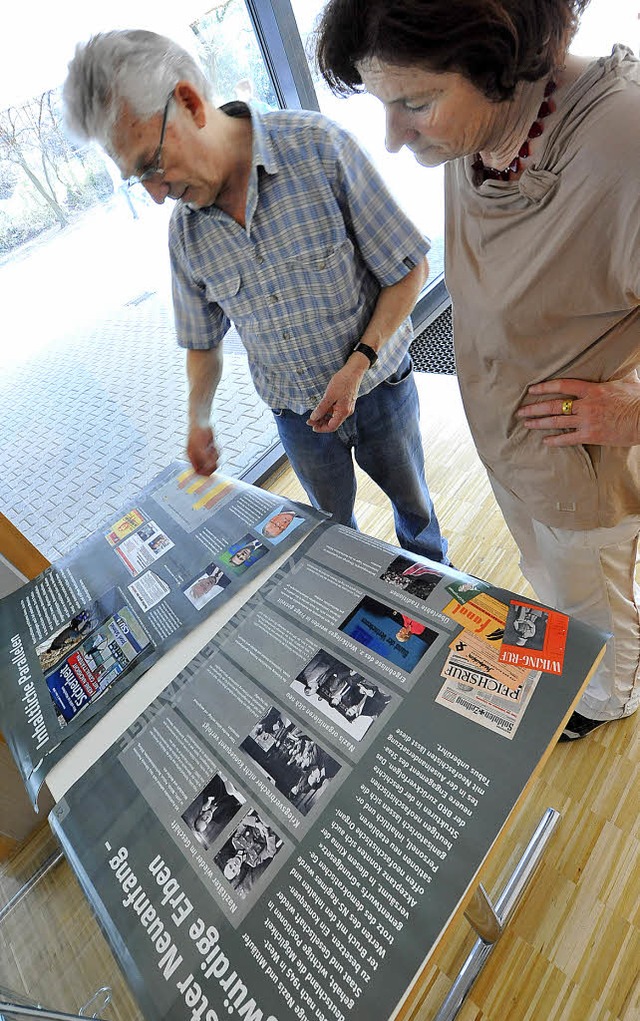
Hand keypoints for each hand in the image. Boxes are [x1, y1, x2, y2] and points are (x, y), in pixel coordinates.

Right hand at [187, 425, 218, 474]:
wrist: (201, 421)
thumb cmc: (198, 433)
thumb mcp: (199, 446)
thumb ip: (202, 458)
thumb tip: (206, 467)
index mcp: (191, 458)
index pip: (198, 472)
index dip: (205, 471)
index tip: (210, 465)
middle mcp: (197, 458)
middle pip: (207, 470)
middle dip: (212, 464)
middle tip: (213, 455)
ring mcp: (204, 454)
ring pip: (214, 462)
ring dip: (215, 455)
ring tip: (212, 446)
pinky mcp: (210, 450)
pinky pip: (217, 455)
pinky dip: (217, 451)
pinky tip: (213, 443)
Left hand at [306, 364, 363, 432]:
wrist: (354, 371)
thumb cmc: (343, 381)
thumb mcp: (329, 395)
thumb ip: (322, 408)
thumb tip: (314, 418)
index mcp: (343, 412)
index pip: (332, 427)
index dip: (321, 428)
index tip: (312, 426)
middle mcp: (346, 412)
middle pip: (332, 423)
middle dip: (321, 423)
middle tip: (309, 420)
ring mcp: (346, 407)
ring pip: (333, 417)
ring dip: (323, 418)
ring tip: (313, 415)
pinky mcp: (345, 403)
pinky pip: (335, 411)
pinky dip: (328, 412)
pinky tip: (321, 408)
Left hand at [517, 377, 639, 445]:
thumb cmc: (638, 400)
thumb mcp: (628, 381)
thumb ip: (619, 373)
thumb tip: (622, 362)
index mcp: (593, 390)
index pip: (563, 385)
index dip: (545, 387)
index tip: (532, 389)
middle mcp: (586, 405)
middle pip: (554, 405)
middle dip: (534, 408)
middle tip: (520, 411)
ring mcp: (587, 421)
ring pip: (557, 422)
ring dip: (539, 423)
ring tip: (526, 423)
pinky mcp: (591, 436)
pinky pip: (568, 439)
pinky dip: (555, 440)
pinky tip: (545, 441)